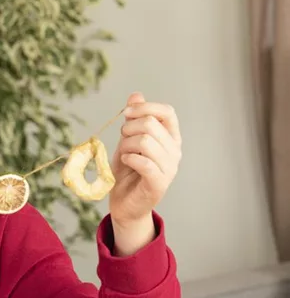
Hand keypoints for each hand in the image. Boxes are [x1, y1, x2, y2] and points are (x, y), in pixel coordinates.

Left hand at [109, 92, 181, 229]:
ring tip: (123, 154)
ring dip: (126, 145)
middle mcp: (174, 151)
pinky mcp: (158, 183)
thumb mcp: (127, 141)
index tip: (126, 113)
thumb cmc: (127, 171)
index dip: (145, 107)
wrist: (124, 203)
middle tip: (122, 140)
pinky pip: (144, 162)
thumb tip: (136, 95)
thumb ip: (134, 120)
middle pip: (151, 124)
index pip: (167, 112)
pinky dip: (129, 158)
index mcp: (170, 138)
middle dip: (129, 128)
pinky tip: (125, 161)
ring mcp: (169, 168)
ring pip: (145, 141)